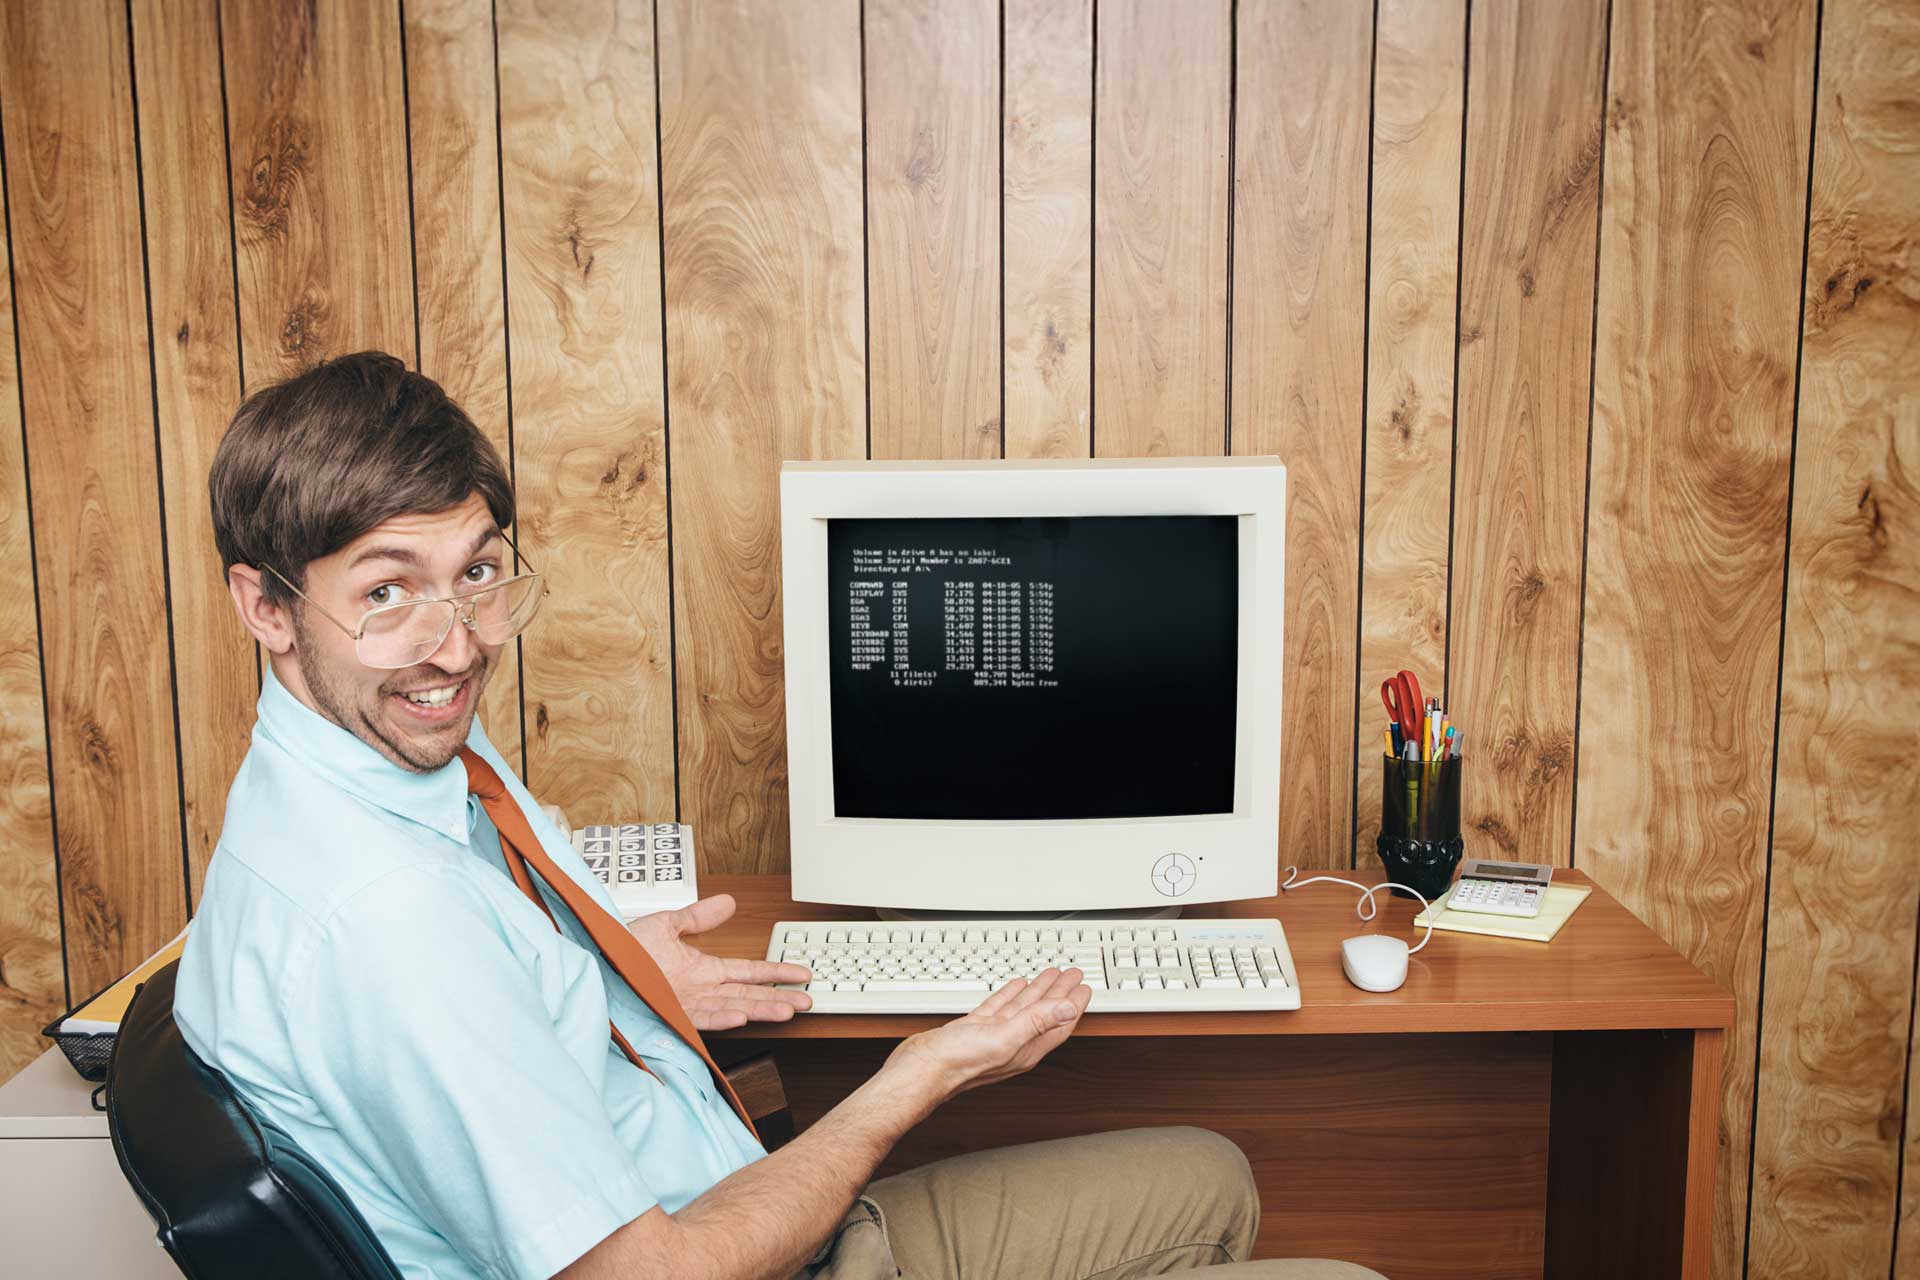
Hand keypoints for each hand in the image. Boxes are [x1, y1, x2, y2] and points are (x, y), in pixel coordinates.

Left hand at [625, 895, 812, 1029]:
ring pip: (733, 1007)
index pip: (747, 971)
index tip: (801, 974)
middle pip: (748, 993)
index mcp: (701, 969)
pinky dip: (722, 1016)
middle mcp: (699, 989)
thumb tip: (728, 902)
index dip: (775, 972)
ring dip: (760, 1009)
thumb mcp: (665, 926)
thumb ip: (698, 917)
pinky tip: (741, 1015)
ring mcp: (686, 1002)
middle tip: (808, 1001)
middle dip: (779, 997)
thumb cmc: (623, 950)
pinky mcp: (670, 1012)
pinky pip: (701, 1016)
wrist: (594, 962)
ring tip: (787, 1010)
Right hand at [885, 967, 1091, 1102]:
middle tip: (1073, 975)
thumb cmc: (958, 1063)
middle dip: (1060, 993)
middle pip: (1044, 1013)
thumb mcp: (1004, 1038)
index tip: (1084, 987)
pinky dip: (1010, 995)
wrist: (920, 1070)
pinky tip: (1015, 986)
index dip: (1074, 1005)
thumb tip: (1068, 1008)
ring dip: (1038, 991)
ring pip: (1023, 1008)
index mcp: (1025, 1048)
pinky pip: (999, 1008)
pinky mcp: (975, 1030)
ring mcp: (994, 1036)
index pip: (1058, 1023)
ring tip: (1051, 974)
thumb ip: (1037, 1022)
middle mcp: (1013, 1043)